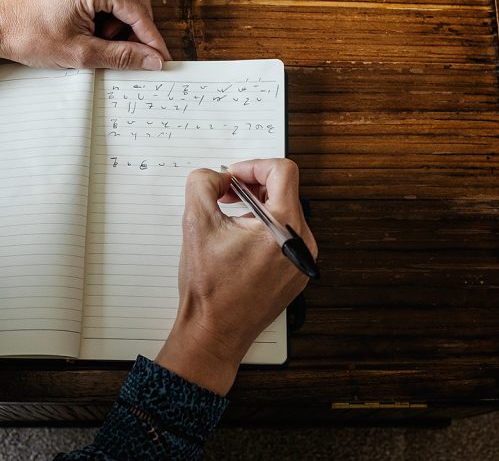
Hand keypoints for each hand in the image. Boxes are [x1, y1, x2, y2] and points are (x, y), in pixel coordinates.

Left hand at [0, 0, 170, 69]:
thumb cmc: (29, 36)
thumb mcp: (81, 53)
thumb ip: (122, 56)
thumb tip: (151, 61)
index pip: (138, 12)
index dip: (152, 39)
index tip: (160, 58)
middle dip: (138, 29)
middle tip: (132, 54)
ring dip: (123, 20)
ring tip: (102, 41)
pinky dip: (110, 10)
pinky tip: (96, 29)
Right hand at [155, 159, 316, 394]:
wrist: (214, 333)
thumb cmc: (209, 288)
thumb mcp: (195, 223)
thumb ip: (203, 183)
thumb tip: (217, 175)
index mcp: (284, 226)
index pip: (283, 171)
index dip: (253, 165)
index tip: (233, 176)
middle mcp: (302, 242)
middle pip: (284, 191)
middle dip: (251, 187)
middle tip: (224, 196)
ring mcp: (302, 259)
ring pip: (285, 213)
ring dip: (257, 208)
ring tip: (229, 220)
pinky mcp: (297, 272)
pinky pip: (286, 237)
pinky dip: (264, 230)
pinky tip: (239, 242)